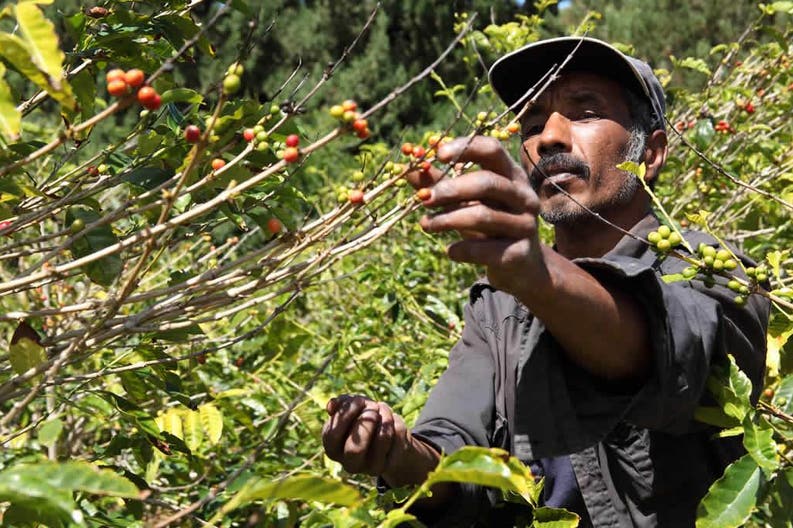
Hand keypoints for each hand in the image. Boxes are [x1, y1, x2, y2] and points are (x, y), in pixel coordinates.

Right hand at [321, 394, 409, 476]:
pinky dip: (396, 420)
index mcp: (333, 449)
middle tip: (373, 407)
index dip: (346, 414)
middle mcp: (350, 464)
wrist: (387, 437)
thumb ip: (340, 405)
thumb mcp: (351, 409)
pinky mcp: (392, 463)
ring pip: (382, 438)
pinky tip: (392, 420)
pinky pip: (398, 435)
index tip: (359, 401)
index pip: (332, 435)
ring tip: (383, 407)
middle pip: (354, 449)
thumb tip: (332, 405)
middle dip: (366, 421)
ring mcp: (372, 467)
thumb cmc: (362, 420)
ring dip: (384, 415)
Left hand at [407, 136, 546, 298]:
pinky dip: (461, 249)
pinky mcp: (519, 252)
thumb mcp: (467, 201)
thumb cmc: (488, 224)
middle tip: (423, 199)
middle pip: (486, 183)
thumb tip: (410, 170)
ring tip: (426, 225)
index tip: (437, 154)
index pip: (492, 150)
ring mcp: (525, 224)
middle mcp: (524, 196)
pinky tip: (450, 251)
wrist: (518, 265)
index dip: (465, 148)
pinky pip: (483, 249)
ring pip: (482, 215)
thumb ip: (441, 184)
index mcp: (511, 175)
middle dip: (450, 190)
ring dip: (447, 220)